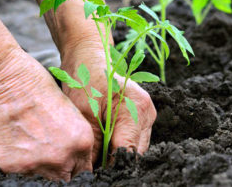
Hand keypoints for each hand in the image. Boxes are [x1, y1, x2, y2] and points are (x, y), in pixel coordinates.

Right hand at [0, 48, 93, 180]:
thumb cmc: (33, 83)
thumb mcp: (67, 108)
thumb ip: (73, 136)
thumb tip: (72, 153)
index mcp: (81, 141)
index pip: (84, 171)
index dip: (74, 166)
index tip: (67, 163)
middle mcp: (61, 158)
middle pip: (63, 179)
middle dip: (57, 169)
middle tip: (45, 153)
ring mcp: (33, 165)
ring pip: (39, 178)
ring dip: (35, 166)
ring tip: (25, 144)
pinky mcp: (6, 167)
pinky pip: (13, 175)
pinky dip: (11, 164)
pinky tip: (9, 143)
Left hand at [60, 41, 156, 163]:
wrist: (88, 57)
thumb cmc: (85, 79)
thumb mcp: (84, 114)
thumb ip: (93, 145)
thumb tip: (92, 172)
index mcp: (137, 109)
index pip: (128, 152)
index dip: (111, 167)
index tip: (94, 174)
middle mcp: (148, 113)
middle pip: (135, 153)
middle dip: (114, 163)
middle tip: (92, 166)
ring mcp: (147, 115)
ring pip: (135, 149)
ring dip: (116, 155)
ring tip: (96, 155)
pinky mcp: (141, 117)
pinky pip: (132, 140)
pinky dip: (118, 146)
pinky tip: (103, 144)